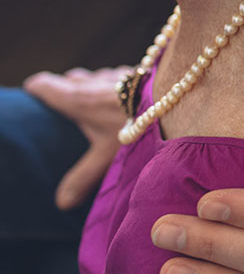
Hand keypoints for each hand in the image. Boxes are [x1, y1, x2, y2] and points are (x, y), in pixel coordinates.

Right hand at [23, 66, 129, 209]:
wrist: (180, 97)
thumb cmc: (140, 126)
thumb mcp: (106, 156)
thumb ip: (83, 177)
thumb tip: (62, 203)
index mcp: (79, 99)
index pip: (46, 85)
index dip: (38, 89)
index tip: (33, 94)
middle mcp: (95, 81)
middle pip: (72, 79)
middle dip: (66, 87)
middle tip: (64, 101)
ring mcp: (118, 74)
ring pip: (97, 75)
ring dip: (94, 84)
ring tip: (95, 99)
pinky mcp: (141, 71)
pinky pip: (121, 75)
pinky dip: (118, 84)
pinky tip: (129, 97)